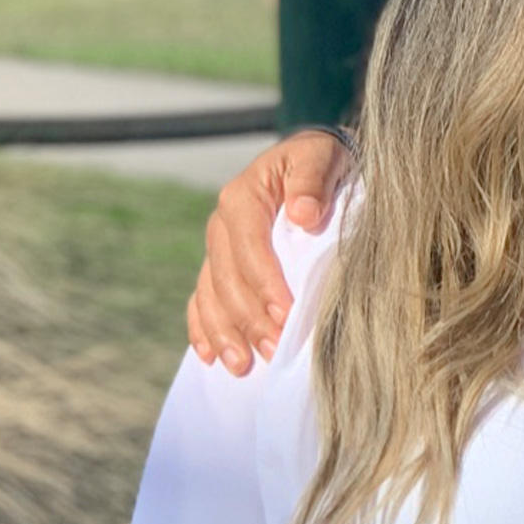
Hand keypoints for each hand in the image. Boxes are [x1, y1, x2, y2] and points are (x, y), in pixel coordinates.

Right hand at [187, 128, 353, 372]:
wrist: (309, 163)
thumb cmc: (320, 162)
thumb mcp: (321, 158)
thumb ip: (312, 181)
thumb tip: (304, 215)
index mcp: (242, 197)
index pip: (250, 248)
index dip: (265, 284)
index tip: (286, 315)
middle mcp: (221, 224)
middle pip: (227, 279)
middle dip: (249, 319)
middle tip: (273, 351)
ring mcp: (217, 247)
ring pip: (210, 295)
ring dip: (223, 332)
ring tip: (241, 366)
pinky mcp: (220, 265)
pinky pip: (202, 299)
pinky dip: (202, 328)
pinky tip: (211, 356)